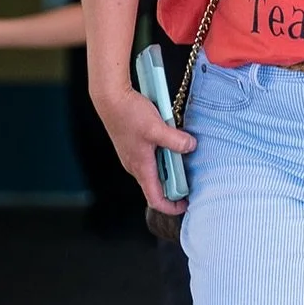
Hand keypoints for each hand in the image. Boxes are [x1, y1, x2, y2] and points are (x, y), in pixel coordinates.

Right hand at [92, 84, 194, 214]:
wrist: (111, 98)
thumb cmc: (128, 113)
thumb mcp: (157, 127)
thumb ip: (176, 140)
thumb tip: (191, 146)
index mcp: (141, 167)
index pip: (155, 199)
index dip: (171, 207)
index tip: (186, 204)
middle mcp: (135, 166)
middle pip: (157, 187)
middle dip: (175, 187)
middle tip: (192, 180)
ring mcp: (134, 156)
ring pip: (156, 171)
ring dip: (171, 170)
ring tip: (185, 159)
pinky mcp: (135, 147)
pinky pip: (153, 159)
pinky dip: (165, 157)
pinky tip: (173, 144)